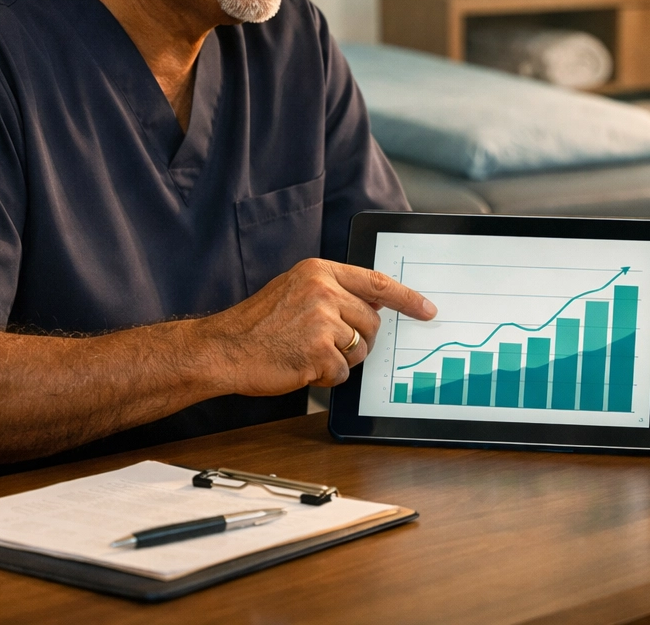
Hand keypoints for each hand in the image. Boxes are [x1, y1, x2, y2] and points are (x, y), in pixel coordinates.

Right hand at [205, 259, 436, 393]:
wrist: (222, 349)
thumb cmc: (257, 325)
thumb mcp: (294, 290)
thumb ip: (332, 291)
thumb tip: (372, 307)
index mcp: (319, 271)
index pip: (377, 282)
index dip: (407, 298)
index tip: (427, 309)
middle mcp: (323, 291)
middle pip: (371, 323)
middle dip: (359, 340)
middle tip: (328, 344)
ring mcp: (322, 321)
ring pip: (360, 349)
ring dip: (342, 359)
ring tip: (309, 353)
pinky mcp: (318, 351)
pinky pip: (341, 372)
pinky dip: (325, 377)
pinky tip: (301, 367)